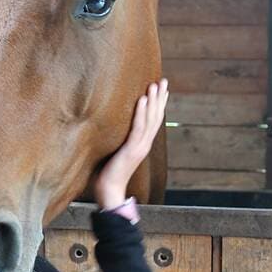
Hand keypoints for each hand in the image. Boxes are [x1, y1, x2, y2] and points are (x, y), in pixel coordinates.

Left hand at [93, 79, 168, 208]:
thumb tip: (111, 126)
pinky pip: (138, 128)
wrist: (109, 191)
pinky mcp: (132, 149)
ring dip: (153, 101)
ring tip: (155, 84)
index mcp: (142, 144)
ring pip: (150, 120)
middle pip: (155, 117)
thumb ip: (119, 140)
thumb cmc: (108, 173)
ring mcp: (140, 146)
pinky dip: (141, 112)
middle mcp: (144, 144)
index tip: (162, 89)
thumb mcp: (116, 151)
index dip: (159, 104)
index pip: (153, 121)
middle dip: (160, 98)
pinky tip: (142, 99)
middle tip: (163, 80)